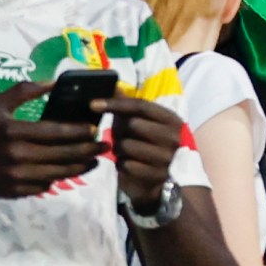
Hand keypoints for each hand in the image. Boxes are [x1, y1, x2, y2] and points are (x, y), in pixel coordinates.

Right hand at [0, 82, 100, 205]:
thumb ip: (23, 91)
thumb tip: (53, 82)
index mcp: (12, 131)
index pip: (54, 132)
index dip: (77, 131)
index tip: (94, 129)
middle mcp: (16, 155)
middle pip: (62, 154)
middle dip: (87, 150)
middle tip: (104, 145)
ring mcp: (17, 176)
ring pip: (59, 173)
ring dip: (81, 167)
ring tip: (95, 160)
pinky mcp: (17, 191)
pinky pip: (46, 185)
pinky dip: (60, 178)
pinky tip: (70, 171)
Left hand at [101, 93, 188, 211]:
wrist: (161, 181)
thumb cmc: (148, 145)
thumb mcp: (143, 123)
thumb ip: (128, 105)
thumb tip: (112, 84)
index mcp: (171, 119)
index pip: (140, 105)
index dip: (115, 103)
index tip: (93, 104)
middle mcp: (173, 137)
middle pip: (132, 124)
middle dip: (119, 130)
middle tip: (120, 136)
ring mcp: (166, 157)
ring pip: (126, 145)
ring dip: (118, 149)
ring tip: (124, 151)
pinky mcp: (156, 175)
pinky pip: (126, 164)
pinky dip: (121, 164)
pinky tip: (127, 164)